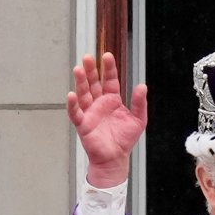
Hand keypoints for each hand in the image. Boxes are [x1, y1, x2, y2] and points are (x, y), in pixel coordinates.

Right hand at [66, 53, 147, 187]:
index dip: (109, 69)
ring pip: (83, 93)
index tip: (107, 56)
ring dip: (81, 82)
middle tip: (88, 57)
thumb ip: (140, 103)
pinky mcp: (83, 124)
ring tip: (79, 69)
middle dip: (91, 70)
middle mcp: (99, 103)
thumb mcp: (139, 120)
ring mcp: (90, 112)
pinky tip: (72, 95)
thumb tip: (142, 86)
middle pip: (94, 83)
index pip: (110, 80)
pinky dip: (73, 104)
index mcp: (112, 100)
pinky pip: (76, 112)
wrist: (116, 158)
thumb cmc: (125, 139)